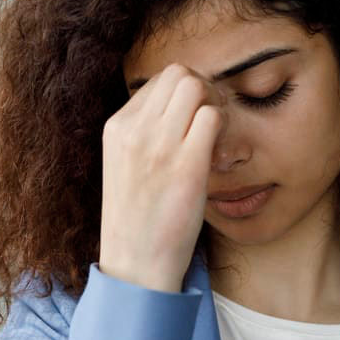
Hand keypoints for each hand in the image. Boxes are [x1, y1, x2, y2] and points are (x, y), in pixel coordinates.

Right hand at [99, 62, 226, 292]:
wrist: (135, 265)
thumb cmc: (136, 220)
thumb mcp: (123, 166)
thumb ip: (142, 134)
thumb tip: (177, 107)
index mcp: (116, 128)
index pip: (157, 80)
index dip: (183, 93)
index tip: (191, 120)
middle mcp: (134, 130)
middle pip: (179, 74)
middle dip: (202, 90)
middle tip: (209, 122)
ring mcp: (159, 146)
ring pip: (197, 87)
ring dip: (214, 105)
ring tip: (213, 139)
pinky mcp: (186, 166)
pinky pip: (213, 118)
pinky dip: (223, 130)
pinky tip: (218, 156)